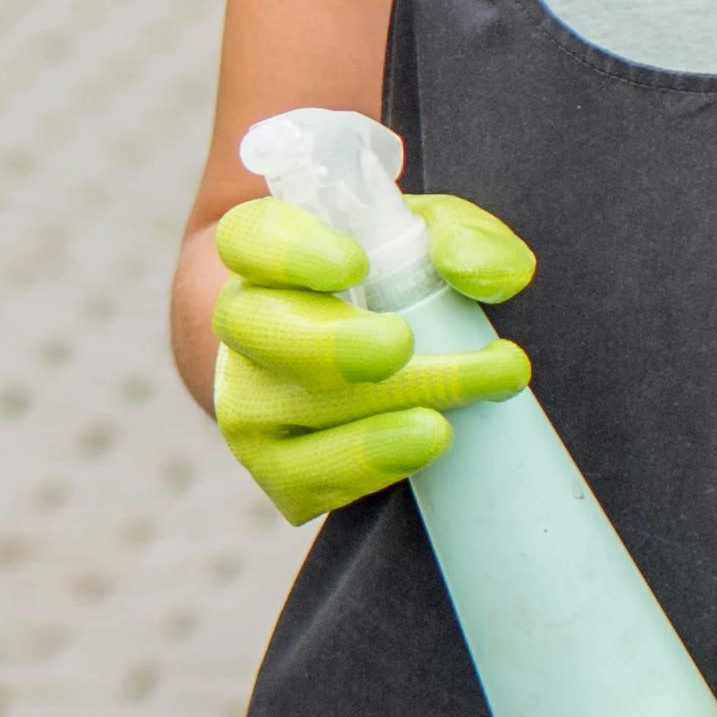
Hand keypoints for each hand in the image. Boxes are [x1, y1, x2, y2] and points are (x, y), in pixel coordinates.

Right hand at [204, 182, 534, 523]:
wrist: (366, 363)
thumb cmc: (396, 284)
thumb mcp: (433, 241)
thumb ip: (463, 237)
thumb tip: (471, 272)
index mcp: (269, 251)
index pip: (251, 237)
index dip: (293, 251)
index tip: (355, 265)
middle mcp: (246, 322)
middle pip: (257, 328)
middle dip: (328, 343)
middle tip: (399, 345)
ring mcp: (248, 397)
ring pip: (276, 414)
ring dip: (359, 424)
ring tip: (437, 427)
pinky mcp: (273, 463)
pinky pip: (299, 480)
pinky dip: (360, 471)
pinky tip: (417, 452)